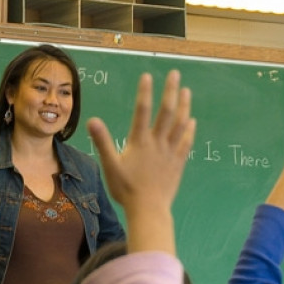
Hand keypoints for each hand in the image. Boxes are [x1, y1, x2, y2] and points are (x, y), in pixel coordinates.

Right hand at [87, 70, 194, 254]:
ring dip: (184, 106)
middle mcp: (157, 143)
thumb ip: (102, 142)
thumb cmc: (127, 190)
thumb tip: (92, 121)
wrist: (149, 210)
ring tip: (186, 91)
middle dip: (170, 91)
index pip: (142, 111)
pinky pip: (186, 143)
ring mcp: (170, 153)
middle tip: (175, 73)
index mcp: (140, 142)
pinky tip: (191, 121)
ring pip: (180, 124)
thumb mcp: (110, 166)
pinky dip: (189, 130)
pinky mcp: (178, 164)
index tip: (147, 76)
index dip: (144, 92)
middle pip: (167, 112)